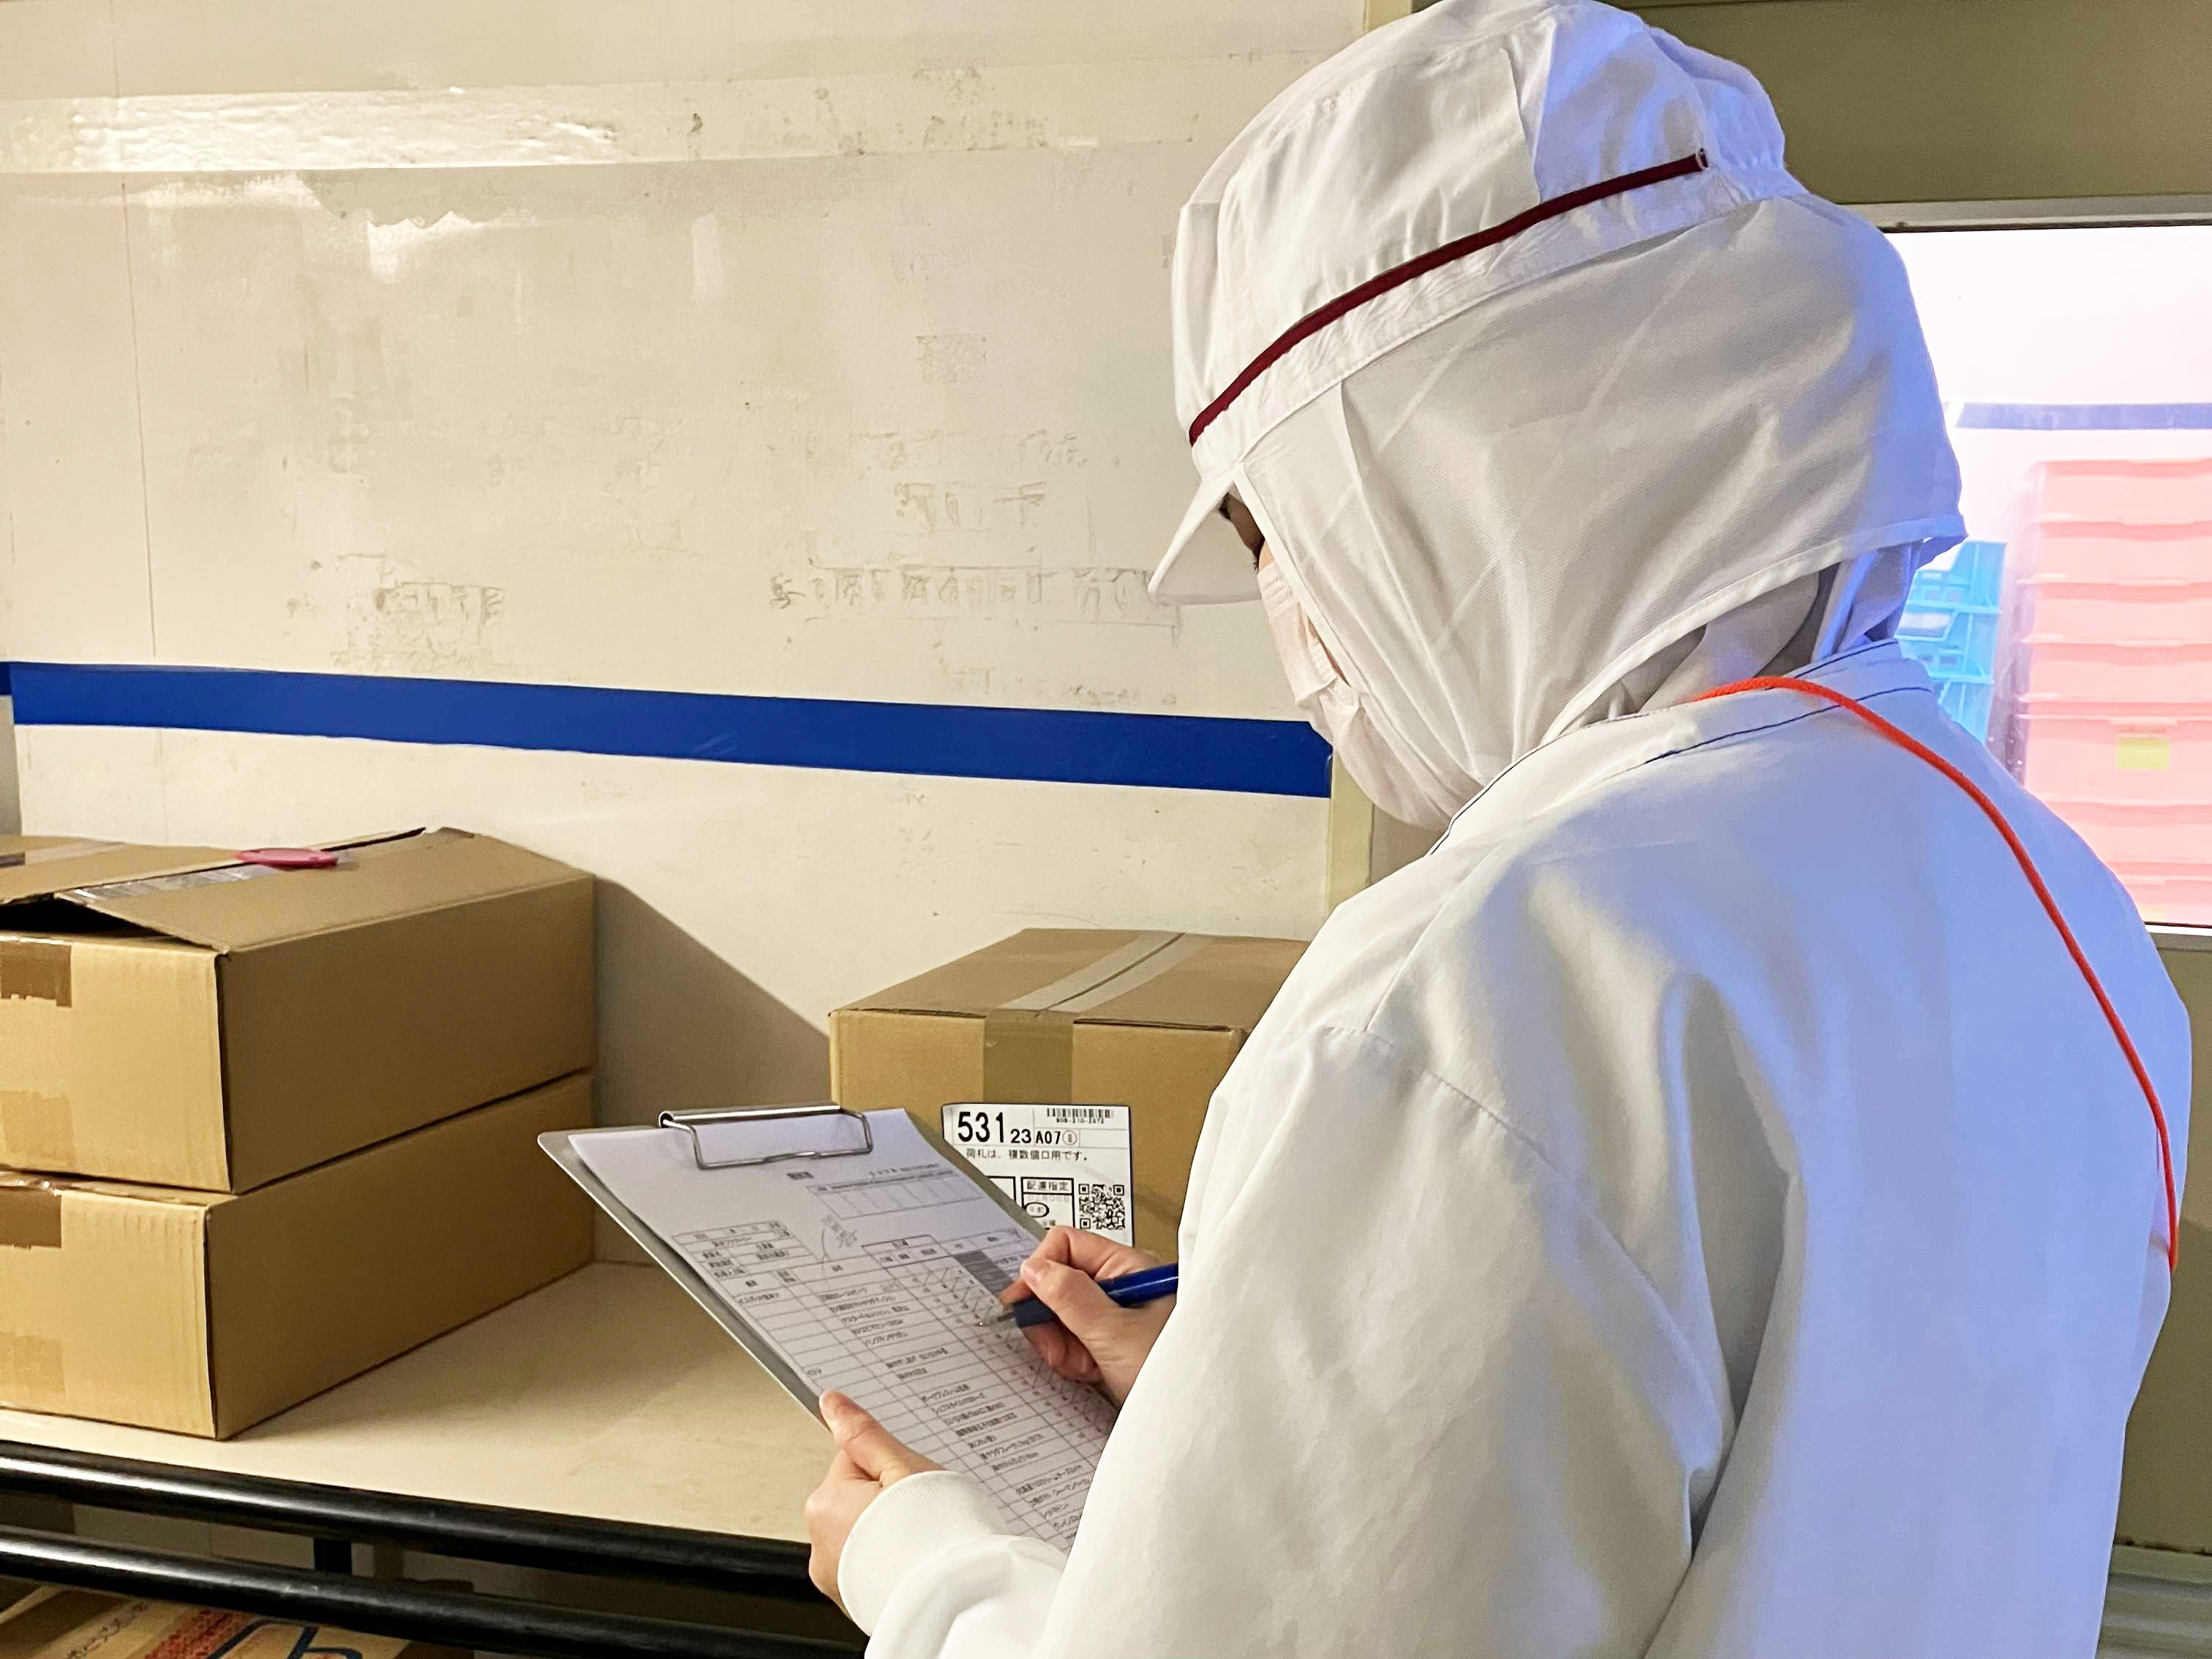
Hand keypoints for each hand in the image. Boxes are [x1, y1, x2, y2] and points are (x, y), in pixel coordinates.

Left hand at [804, 1391, 939, 1610]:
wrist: (956, 1598)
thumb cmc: (934, 1533)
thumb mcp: (902, 1466)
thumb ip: (863, 1434)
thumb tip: (832, 1403)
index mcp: (826, 1504)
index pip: (855, 1457)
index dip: (890, 1463)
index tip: (911, 1479)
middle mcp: (819, 1544)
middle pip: (857, 1496)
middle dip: (887, 1498)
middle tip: (921, 1510)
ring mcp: (835, 1577)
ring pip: (864, 1531)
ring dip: (888, 1530)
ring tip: (920, 1538)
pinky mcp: (854, 1600)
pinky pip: (870, 1564)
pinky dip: (889, 1560)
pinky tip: (914, 1560)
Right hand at [999, 1227, 1173, 1406]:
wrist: (1188, 1421)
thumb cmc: (1170, 1372)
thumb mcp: (1114, 1332)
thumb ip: (1071, 1297)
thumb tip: (1033, 1268)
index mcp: (1128, 1268)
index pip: (1068, 1245)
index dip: (1040, 1270)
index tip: (1023, 1302)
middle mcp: (1119, 1286)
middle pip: (1058, 1284)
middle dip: (1051, 1319)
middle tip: (1059, 1349)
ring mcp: (1112, 1317)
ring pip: (1059, 1317)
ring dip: (1062, 1345)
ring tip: (1085, 1366)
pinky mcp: (1106, 1345)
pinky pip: (1070, 1343)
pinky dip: (1072, 1361)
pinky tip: (1090, 1375)